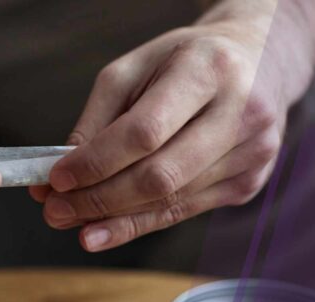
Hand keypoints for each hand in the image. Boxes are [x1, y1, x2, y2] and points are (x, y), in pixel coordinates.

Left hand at [32, 13, 290, 251]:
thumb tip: (58, 177)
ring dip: (115, 220)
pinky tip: (108, 229)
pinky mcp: (250, 181)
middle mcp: (242, 112)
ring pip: (172, 202)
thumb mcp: (132, 71)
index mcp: (208, 70)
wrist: (258, 59)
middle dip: (100, 201)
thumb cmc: (182, 61)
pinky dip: (141, 222)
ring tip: (74, 226)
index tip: (56, 180)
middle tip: (56, 213)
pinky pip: (185, 211)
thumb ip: (95, 122)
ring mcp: (253, 152)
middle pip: (160, 176)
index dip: (96, 163)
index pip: (144, 132)